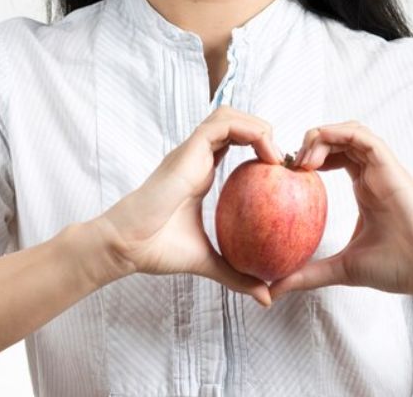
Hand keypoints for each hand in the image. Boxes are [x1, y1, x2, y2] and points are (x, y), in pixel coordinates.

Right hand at [97, 106, 281, 306]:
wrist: (127, 245)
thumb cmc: (158, 249)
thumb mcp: (208, 260)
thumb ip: (236, 274)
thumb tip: (266, 296)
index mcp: (201, 172)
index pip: (233, 143)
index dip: (259, 147)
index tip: (282, 172)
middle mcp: (197, 156)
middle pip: (234, 122)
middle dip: (264, 131)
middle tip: (284, 162)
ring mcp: (192, 151)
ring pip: (230, 115)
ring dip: (259, 126)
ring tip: (278, 157)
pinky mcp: (189, 150)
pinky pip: (223, 124)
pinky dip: (250, 131)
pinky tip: (268, 156)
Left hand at [269, 121, 412, 303]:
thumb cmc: (397, 269)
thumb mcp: (343, 268)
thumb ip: (310, 274)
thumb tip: (275, 289)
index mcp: (365, 188)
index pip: (335, 156)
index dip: (310, 156)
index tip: (288, 175)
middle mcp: (373, 174)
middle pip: (340, 138)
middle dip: (311, 142)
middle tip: (291, 164)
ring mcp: (383, 169)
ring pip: (350, 131)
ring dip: (321, 135)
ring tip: (302, 160)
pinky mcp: (392, 167)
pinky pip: (364, 137)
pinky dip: (338, 135)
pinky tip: (317, 156)